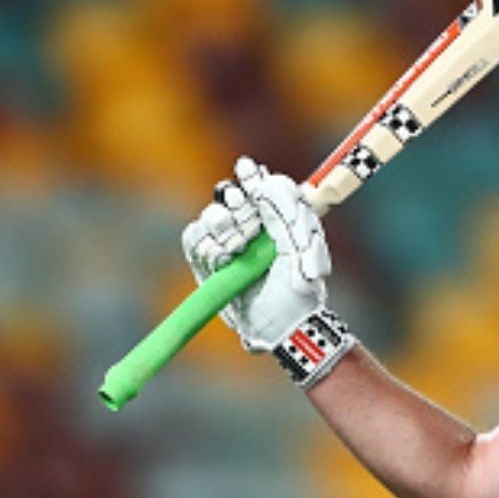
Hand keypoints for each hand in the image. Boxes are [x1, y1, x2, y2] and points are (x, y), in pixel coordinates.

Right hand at [181, 156, 332, 352]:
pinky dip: (205, 246)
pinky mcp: (207, 263)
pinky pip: (194, 239)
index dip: (250, 175)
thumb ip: (289, 214)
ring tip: (238, 248)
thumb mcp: (304, 250)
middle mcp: (250, 228)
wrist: (281, 328)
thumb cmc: (300, 291)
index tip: (246, 170)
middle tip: (247, 222)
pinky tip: (223, 260)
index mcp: (276, 219)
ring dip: (222, 228)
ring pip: (210, 216)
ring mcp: (227, 244)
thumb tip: (267, 183)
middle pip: (228, 195)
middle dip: (235, 203)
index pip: (258, 186)